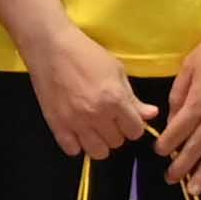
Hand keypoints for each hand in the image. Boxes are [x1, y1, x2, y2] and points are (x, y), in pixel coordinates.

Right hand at [19, 16, 158, 161]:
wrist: (50, 47)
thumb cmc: (86, 54)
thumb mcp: (116, 70)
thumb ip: (133, 97)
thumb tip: (151, 114)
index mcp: (115, 99)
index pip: (135, 131)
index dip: (133, 125)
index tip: (126, 118)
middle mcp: (97, 115)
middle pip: (117, 142)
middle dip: (116, 131)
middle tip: (108, 118)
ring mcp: (75, 122)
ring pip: (97, 152)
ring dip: (99, 142)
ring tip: (94, 128)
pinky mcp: (56, 125)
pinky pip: (72, 150)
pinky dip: (77, 144)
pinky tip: (77, 130)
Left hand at [156, 8, 200, 192]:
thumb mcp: (189, 66)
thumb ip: (179, 94)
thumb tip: (173, 117)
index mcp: (199, 102)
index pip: (178, 132)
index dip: (167, 145)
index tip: (159, 153)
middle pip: (197, 148)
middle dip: (182, 166)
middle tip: (171, 180)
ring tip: (195, 190)